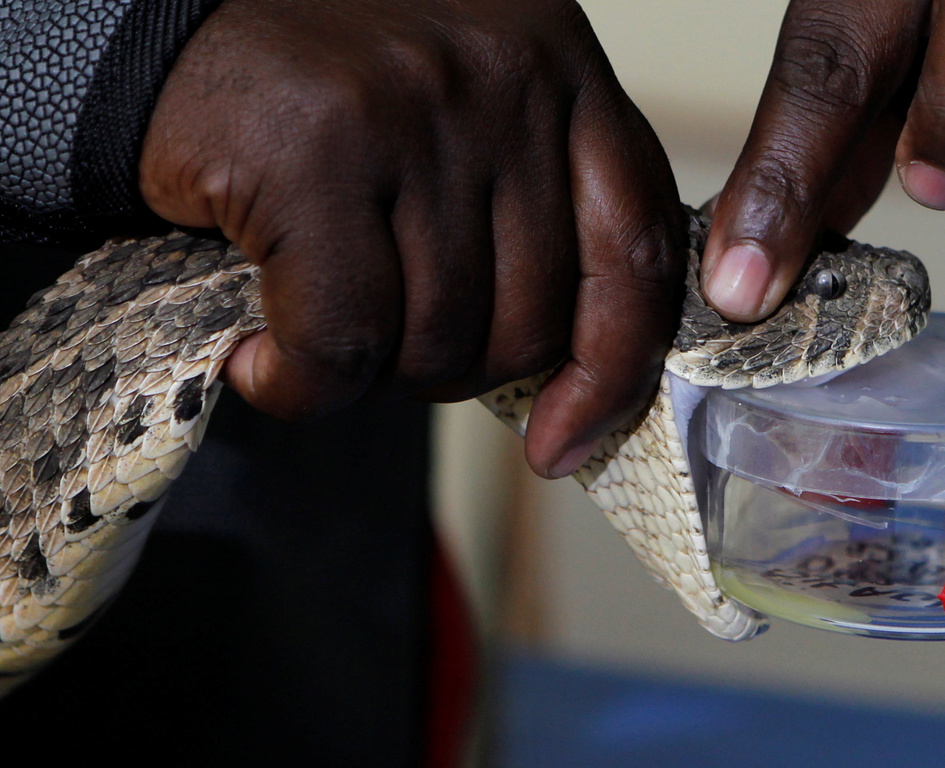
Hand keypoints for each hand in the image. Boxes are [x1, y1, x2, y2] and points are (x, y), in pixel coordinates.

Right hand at [139, 0, 684, 477]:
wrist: (168, 25)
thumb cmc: (332, 101)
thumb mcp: (468, 126)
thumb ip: (532, 214)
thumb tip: (575, 380)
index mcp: (562, 66)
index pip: (636, 252)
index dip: (613, 370)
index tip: (567, 440)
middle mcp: (504, 78)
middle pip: (533, 320)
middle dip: (457, 370)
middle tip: (385, 339)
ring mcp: (411, 113)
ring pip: (438, 341)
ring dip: (373, 376)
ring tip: (318, 326)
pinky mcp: (313, 156)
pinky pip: (342, 342)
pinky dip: (302, 384)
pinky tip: (264, 361)